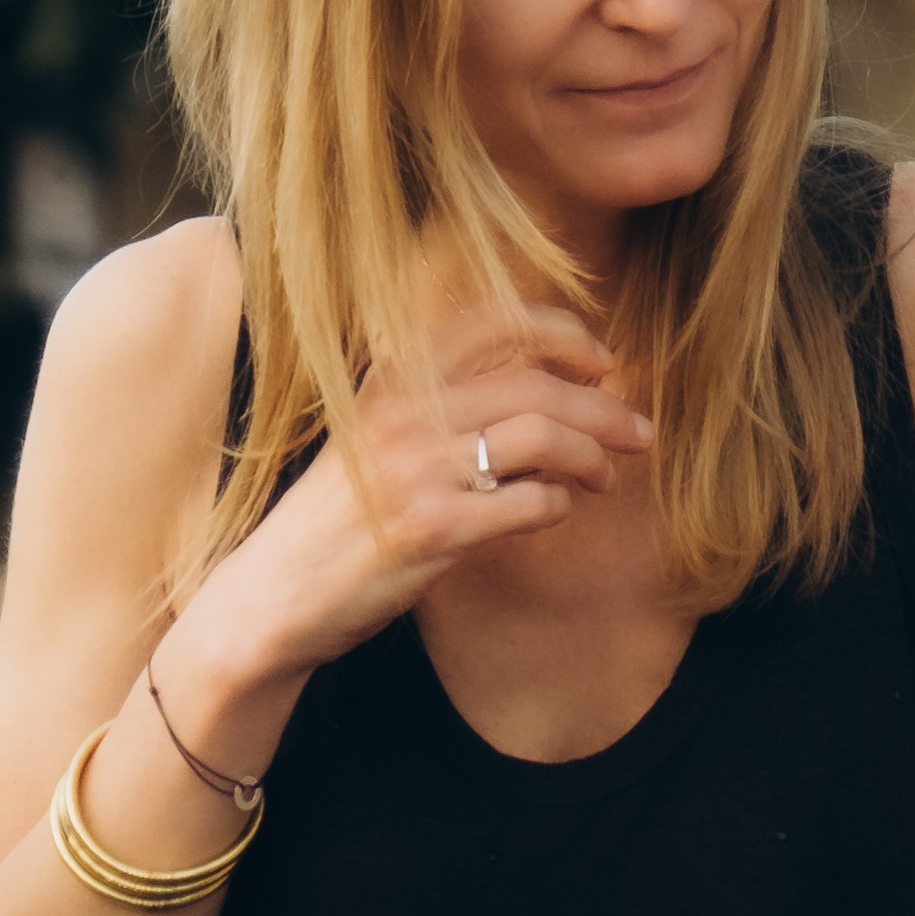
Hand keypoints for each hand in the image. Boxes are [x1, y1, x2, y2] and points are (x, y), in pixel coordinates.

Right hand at [176, 298, 649, 691]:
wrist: (274, 594)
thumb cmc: (337, 517)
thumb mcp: (371, 434)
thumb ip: (435, 399)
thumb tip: (543, 379)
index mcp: (391, 376)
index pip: (494, 321)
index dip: (564, 333)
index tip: (606, 361)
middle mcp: (404, 410)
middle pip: (537, 385)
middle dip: (605, 408)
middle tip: (640, 433)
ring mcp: (416, 468)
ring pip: (544, 437)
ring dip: (592, 458)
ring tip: (605, 479)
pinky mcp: (431, 529)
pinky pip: (529, 504)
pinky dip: (557, 507)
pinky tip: (554, 514)